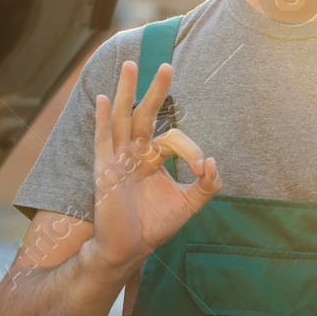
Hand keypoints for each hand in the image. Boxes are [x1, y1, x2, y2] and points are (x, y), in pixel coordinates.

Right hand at [85, 59, 220, 277]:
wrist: (127, 251)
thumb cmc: (153, 227)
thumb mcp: (188, 205)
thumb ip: (206, 186)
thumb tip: (214, 163)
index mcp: (152, 159)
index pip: (173, 139)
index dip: (191, 150)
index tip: (201, 170)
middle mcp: (134, 154)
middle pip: (144, 115)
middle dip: (155, 90)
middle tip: (166, 65)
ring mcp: (117, 160)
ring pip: (122, 119)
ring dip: (125, 91)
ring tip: (130, 65)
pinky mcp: (105, 172)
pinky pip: (103, 141)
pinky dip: (102, 120)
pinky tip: (102, 99)